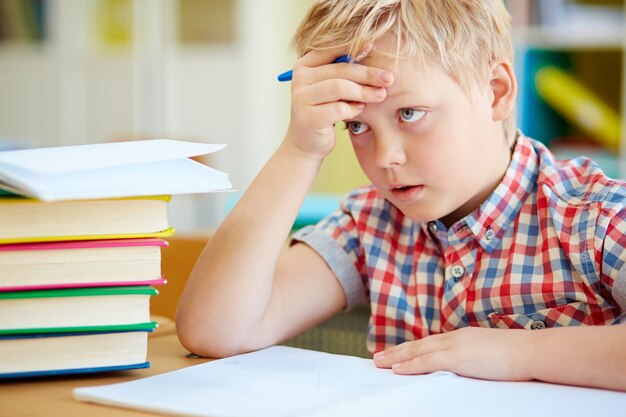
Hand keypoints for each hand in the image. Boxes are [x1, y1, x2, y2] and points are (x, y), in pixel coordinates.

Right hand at [284, 45, 393, 159]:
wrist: (307, 143)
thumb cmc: (324, 111)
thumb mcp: (331, 88)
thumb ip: (344, 72)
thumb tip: (372, 52)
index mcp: (304, 66)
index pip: (330, 50)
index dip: (353, 47)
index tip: (373, 47)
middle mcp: (300, 79)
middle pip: (340, 70)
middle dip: (367, 74)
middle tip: (388, 78)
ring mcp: (301, 99)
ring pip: (339, 87)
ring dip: (363, 92)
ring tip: (380, 95)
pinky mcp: (309, 118)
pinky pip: (338, 109)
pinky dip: (353, 109)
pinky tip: (359, 110)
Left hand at [373, 327, 532, 380]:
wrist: (531, 350)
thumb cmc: (519, 355)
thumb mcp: (492, 354)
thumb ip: (477, 357)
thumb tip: (473, 366)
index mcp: (463, 337)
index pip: (431, 342)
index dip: (412, 348)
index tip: (397, 353)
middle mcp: (455, 338)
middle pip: (419, 344)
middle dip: (397, 351)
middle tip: (377, 358)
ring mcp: (456, 346)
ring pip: (418, 351)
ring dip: (396, 357)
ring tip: (379, 363)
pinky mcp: (458, 357)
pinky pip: (428, 361)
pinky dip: (410, 365)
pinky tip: (397, 369)